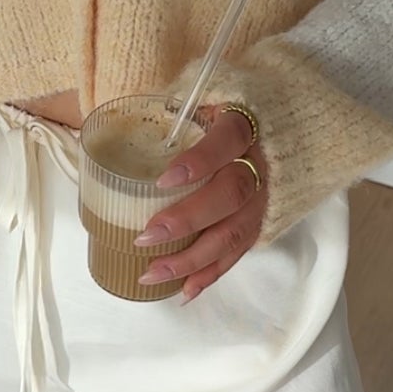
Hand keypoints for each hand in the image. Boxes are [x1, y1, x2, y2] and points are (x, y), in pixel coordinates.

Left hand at [135, 105, 267, 302]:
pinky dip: (211, 274)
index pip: (228, 139)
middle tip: (146, 237)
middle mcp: (260, 164)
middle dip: (187, 219)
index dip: (199, 161)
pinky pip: (239, 252)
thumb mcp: (206, 101)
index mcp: (244, 124)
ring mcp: (264, 197)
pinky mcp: (261, 222)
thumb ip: (172, 114)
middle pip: (231, 194)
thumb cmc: (228, 113)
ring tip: (152, 273)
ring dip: (192, 258)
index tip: (164, 179)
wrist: (285, 125)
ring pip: (234, 231)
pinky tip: (184, 290)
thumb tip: (107, 124)